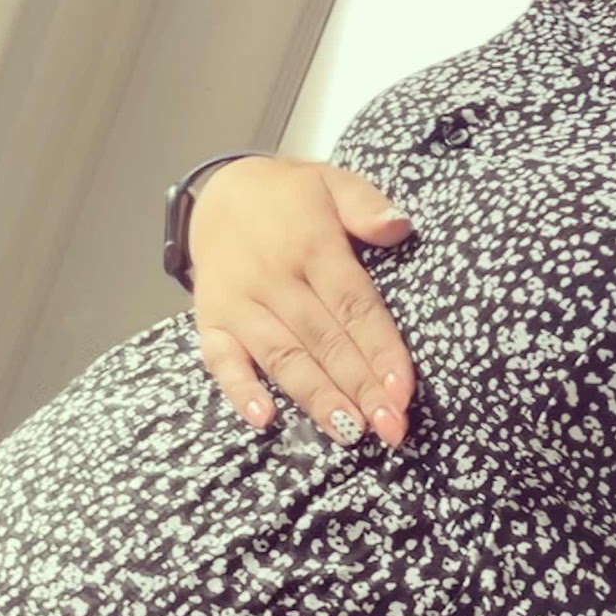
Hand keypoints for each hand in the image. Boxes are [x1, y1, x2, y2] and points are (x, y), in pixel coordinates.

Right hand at [188, 156, 417, 446]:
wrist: (218, 190)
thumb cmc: (291, 197)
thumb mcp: (332, 182)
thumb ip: (366, 205)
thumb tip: (400, 226)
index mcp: (312, 245)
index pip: (354, 304)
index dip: (381, 349)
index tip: (404, 390)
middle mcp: (274, 278)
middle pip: (324, 341)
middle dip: (360, 388)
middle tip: (392, 428)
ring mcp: (239, 303)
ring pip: (282, 357)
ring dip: (316, 398)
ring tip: (349, 433)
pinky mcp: (210, 320)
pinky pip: (221, 360)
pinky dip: (240, 390)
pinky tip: (264, 419)